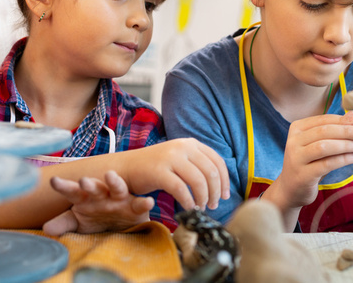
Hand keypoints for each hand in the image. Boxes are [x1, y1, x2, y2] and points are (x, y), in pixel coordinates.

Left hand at [43, 170, 152, 234]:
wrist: (123, 226)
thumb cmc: (97, 219)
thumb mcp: (79, 223)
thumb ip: (64, 223)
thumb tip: (46, 229)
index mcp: (86, 198)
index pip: (72, 192)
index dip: (63, 187)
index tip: (53, 181)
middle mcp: (103, 195)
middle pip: (95, 187)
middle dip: (89, 184)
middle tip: (83, 180)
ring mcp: (120, 199)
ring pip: (118, 188)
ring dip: (114, 182)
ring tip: (111, 176)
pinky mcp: (136, 208)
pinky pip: (141, 204)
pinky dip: (145, 203)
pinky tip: (149, 201)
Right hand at [116, 138, 230, 210]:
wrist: (126, 168)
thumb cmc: (156, 168)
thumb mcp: (180, 160)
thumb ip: (197, 165)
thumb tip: (220, 184)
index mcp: (191, 143)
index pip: (217, 162)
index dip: (224, 181)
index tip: (226, 196)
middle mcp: (183, 147)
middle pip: (210, 172)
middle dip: (215, 192)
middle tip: (213, 205)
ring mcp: (171, 157)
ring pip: (198, 181)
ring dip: (203, 198)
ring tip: (201, 207)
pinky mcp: (159, 171)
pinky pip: (181, 189)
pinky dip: (188, 201)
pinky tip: (189, 208)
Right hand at [273, 111, 352, 208]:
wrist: (291, 189)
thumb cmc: (309, 162)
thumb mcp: (317, 143)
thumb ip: (333, 130)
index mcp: (297, 128)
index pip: (323, 119)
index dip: (342, 119)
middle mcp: (293, 141)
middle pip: (324, 131)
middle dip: (347, 131)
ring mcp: (296, 158)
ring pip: (324, 146)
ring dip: (346, 145)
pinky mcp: (303, 175)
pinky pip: (327, 164)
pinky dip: (344, 159)